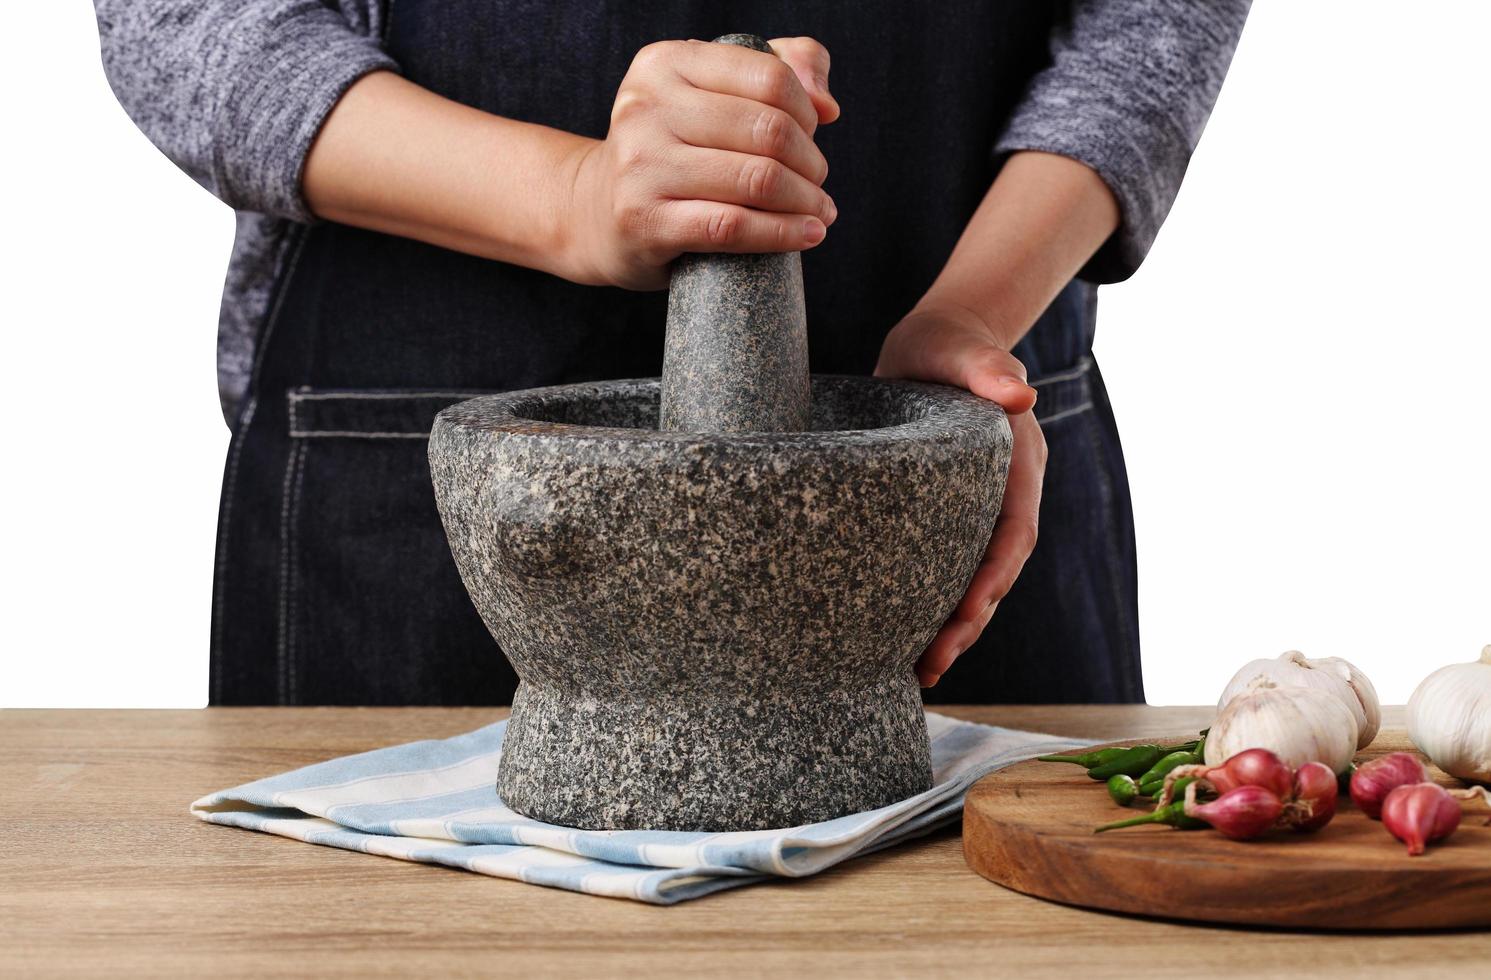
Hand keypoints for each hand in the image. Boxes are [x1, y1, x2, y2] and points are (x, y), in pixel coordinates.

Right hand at [561, 38, 840, 289]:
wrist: (596, 212)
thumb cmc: (672, 151)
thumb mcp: (712, 93)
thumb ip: (780, 70)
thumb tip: (826, 105)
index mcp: (664, 64)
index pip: (769, 77)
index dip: (807, 112)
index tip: (812, 137)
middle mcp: (645, 108)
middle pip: (768, 130)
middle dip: (811, 162)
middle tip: (817, 183)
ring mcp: (640, 166)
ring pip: (756, 180)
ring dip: (806, 201)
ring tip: (819, 212)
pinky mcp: (644, 221)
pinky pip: (733, 228)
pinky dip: (783, 233)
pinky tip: (808, 235)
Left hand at [874, 304, 1047, 687]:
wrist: (933, 343)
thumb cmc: (947, 343)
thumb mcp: (962, 350)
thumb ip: (988, 370)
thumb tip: (1020, 396)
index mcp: (1017, 465)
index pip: (1012, 535)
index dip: (991, 580)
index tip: (964, 618)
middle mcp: (1003, 495)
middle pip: (993, 573)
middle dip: (967, 624)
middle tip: (929, 667)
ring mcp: (976, 508)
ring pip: (970, 578)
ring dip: (950, 626)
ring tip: (917, 672)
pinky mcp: (945, 515)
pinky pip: (943, 565)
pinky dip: (929, 602)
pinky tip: (897, 636)